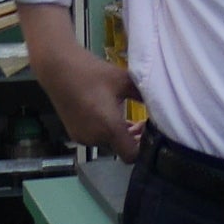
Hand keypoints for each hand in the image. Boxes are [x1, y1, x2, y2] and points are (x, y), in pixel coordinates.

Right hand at [31, 24, 142, 162]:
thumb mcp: (124, 81)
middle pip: (121, 149)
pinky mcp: (74, 133)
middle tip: (143, 123)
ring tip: (128, 118)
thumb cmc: (94, 72)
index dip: (143, 148)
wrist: (58, 67)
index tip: (149, 132)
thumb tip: (164, 106)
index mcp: (109, 128)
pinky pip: (96, 139)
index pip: (131, 156)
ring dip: (119, 135)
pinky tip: (109, 115)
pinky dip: (105, 132)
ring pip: (108, 144)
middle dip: (134, 139)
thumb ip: (145, 96)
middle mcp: (95, 138)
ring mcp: (82, 137)